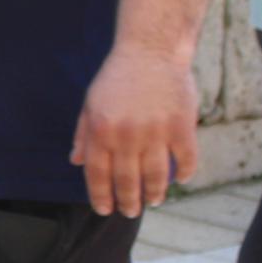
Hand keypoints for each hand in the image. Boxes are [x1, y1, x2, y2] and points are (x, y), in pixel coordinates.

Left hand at [71, 44, 199, 216]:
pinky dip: (184, 173)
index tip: (106, 210)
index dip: (101, 197)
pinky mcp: (181, 126)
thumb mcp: (90, 103)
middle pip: (127, 181)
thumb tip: (76, 162)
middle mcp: (126, 135)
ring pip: (156, 176)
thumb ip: (83, 134)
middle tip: (131, 212)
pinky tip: (180, 180)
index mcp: (100, 131)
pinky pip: (185, 159)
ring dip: (155, 193)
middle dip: (128, 202)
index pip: (97, 175)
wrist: (150, 50)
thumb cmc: (117, 78)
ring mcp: (155, 131)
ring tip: (153, 201)